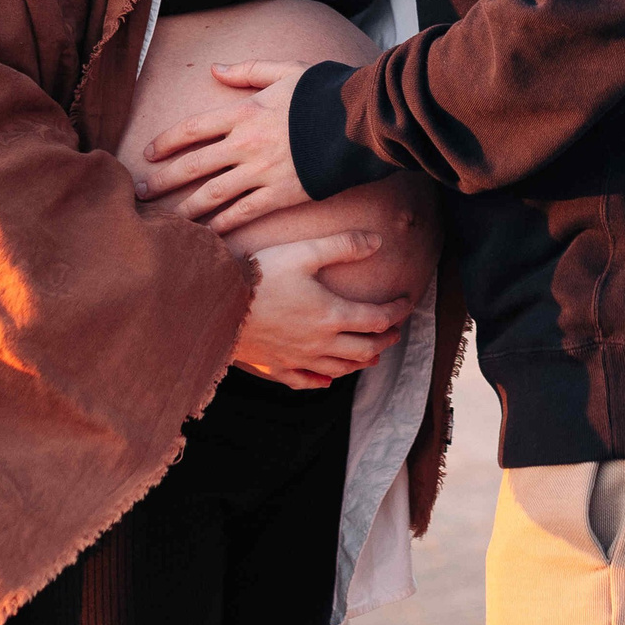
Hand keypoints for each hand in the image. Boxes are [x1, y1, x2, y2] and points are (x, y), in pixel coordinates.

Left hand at [135, 60, 314, 234]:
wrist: (359, 121)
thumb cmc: (324, 93)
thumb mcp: (285, 71)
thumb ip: (248, 70)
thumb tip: (215, 69)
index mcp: (244, 113)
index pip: (193, 129)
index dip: (167, 142)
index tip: (149, 153)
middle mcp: (246, 144)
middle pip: (194, 165)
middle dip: (164, 180)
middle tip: (141, 192)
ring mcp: (262, 172)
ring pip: (213, 194)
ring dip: (186, 208)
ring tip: (168, 221)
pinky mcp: (280, 194)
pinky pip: (243, 213)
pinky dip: (222, 224)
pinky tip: (207, 233)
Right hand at [232, 230, 413, 388]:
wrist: (218, 303)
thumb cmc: (262, 274)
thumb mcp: (305, 251)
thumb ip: (344, 245)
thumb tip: (378, 242)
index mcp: (332, 315)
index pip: (377, 319)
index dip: (396, 312)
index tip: (406, 303)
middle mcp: (320, 343)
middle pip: (364, 350)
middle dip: (385, 341)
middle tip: (394, 332)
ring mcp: (298, 359)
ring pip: (340, 369)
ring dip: (361, 362)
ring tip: (372, 356)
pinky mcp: (276, 367)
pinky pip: (305, 382)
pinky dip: (322, 382)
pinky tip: (327, 380)